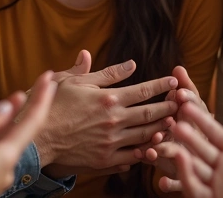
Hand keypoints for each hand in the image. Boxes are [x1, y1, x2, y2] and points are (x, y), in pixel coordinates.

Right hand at [31, 50, 179, 177]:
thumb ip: (106, 74)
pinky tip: (154, 146)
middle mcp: (114, 120)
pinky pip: (133, 156)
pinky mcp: (106, 159)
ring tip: (174, 122)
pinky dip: (146, 151)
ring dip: (163, 128)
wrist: (38, 137)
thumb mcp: (77, 81)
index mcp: (108, 99)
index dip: (162, 85)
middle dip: (170, 107)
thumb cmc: (54, 104)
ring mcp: (111, 142)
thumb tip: (132, 63)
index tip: (175, 80)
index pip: (144, 90)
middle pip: (151, 114)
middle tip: (184, 102)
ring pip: (146, 135)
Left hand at [134, 65, 207, 182]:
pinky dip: (172, 184)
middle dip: (181, 128)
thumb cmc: (203, 132)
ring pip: (186, 159)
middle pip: (194, 134)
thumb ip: (187, 90)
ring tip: (152, 151)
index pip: (199, 110)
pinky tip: (160, 184)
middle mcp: (206, 144)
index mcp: (207, 124)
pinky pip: (182, 185)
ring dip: (170, 155)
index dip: (190, 102)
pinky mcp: (194, 183)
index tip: (179, 94)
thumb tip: (178, 66)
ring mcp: (200, 164)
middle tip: (169, 122)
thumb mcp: (196, 112)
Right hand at [171, 91, 222, 197]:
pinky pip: (195, 189)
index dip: (200, 118)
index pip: (212, 131)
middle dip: (188, 134)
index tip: (187, 104)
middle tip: (176, 121)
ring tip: (177, 140)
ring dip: (183, 152)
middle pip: (200, 148)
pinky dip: (186, 175)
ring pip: (194, 167)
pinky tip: (183, 159)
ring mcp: (217, 183)